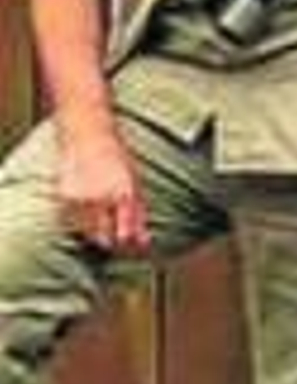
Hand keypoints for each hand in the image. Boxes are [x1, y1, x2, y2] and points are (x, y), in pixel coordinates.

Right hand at [54, 135, 149, 254]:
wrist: (87, 136)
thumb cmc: (117, 159)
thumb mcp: (136, 183)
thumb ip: (140, 214)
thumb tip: (144, 243)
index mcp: (123, 194)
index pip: (125, 236)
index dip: (129, 247)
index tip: (132, 248)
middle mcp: (100, 199)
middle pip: (105, 240)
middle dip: (113, 243)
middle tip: (118, 236)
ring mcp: (79, 200)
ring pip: (88, 234)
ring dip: (97, 232)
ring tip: (103, 213)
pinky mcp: (64, 199)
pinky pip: (74, 223)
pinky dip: (83, 222)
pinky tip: (89, 205)